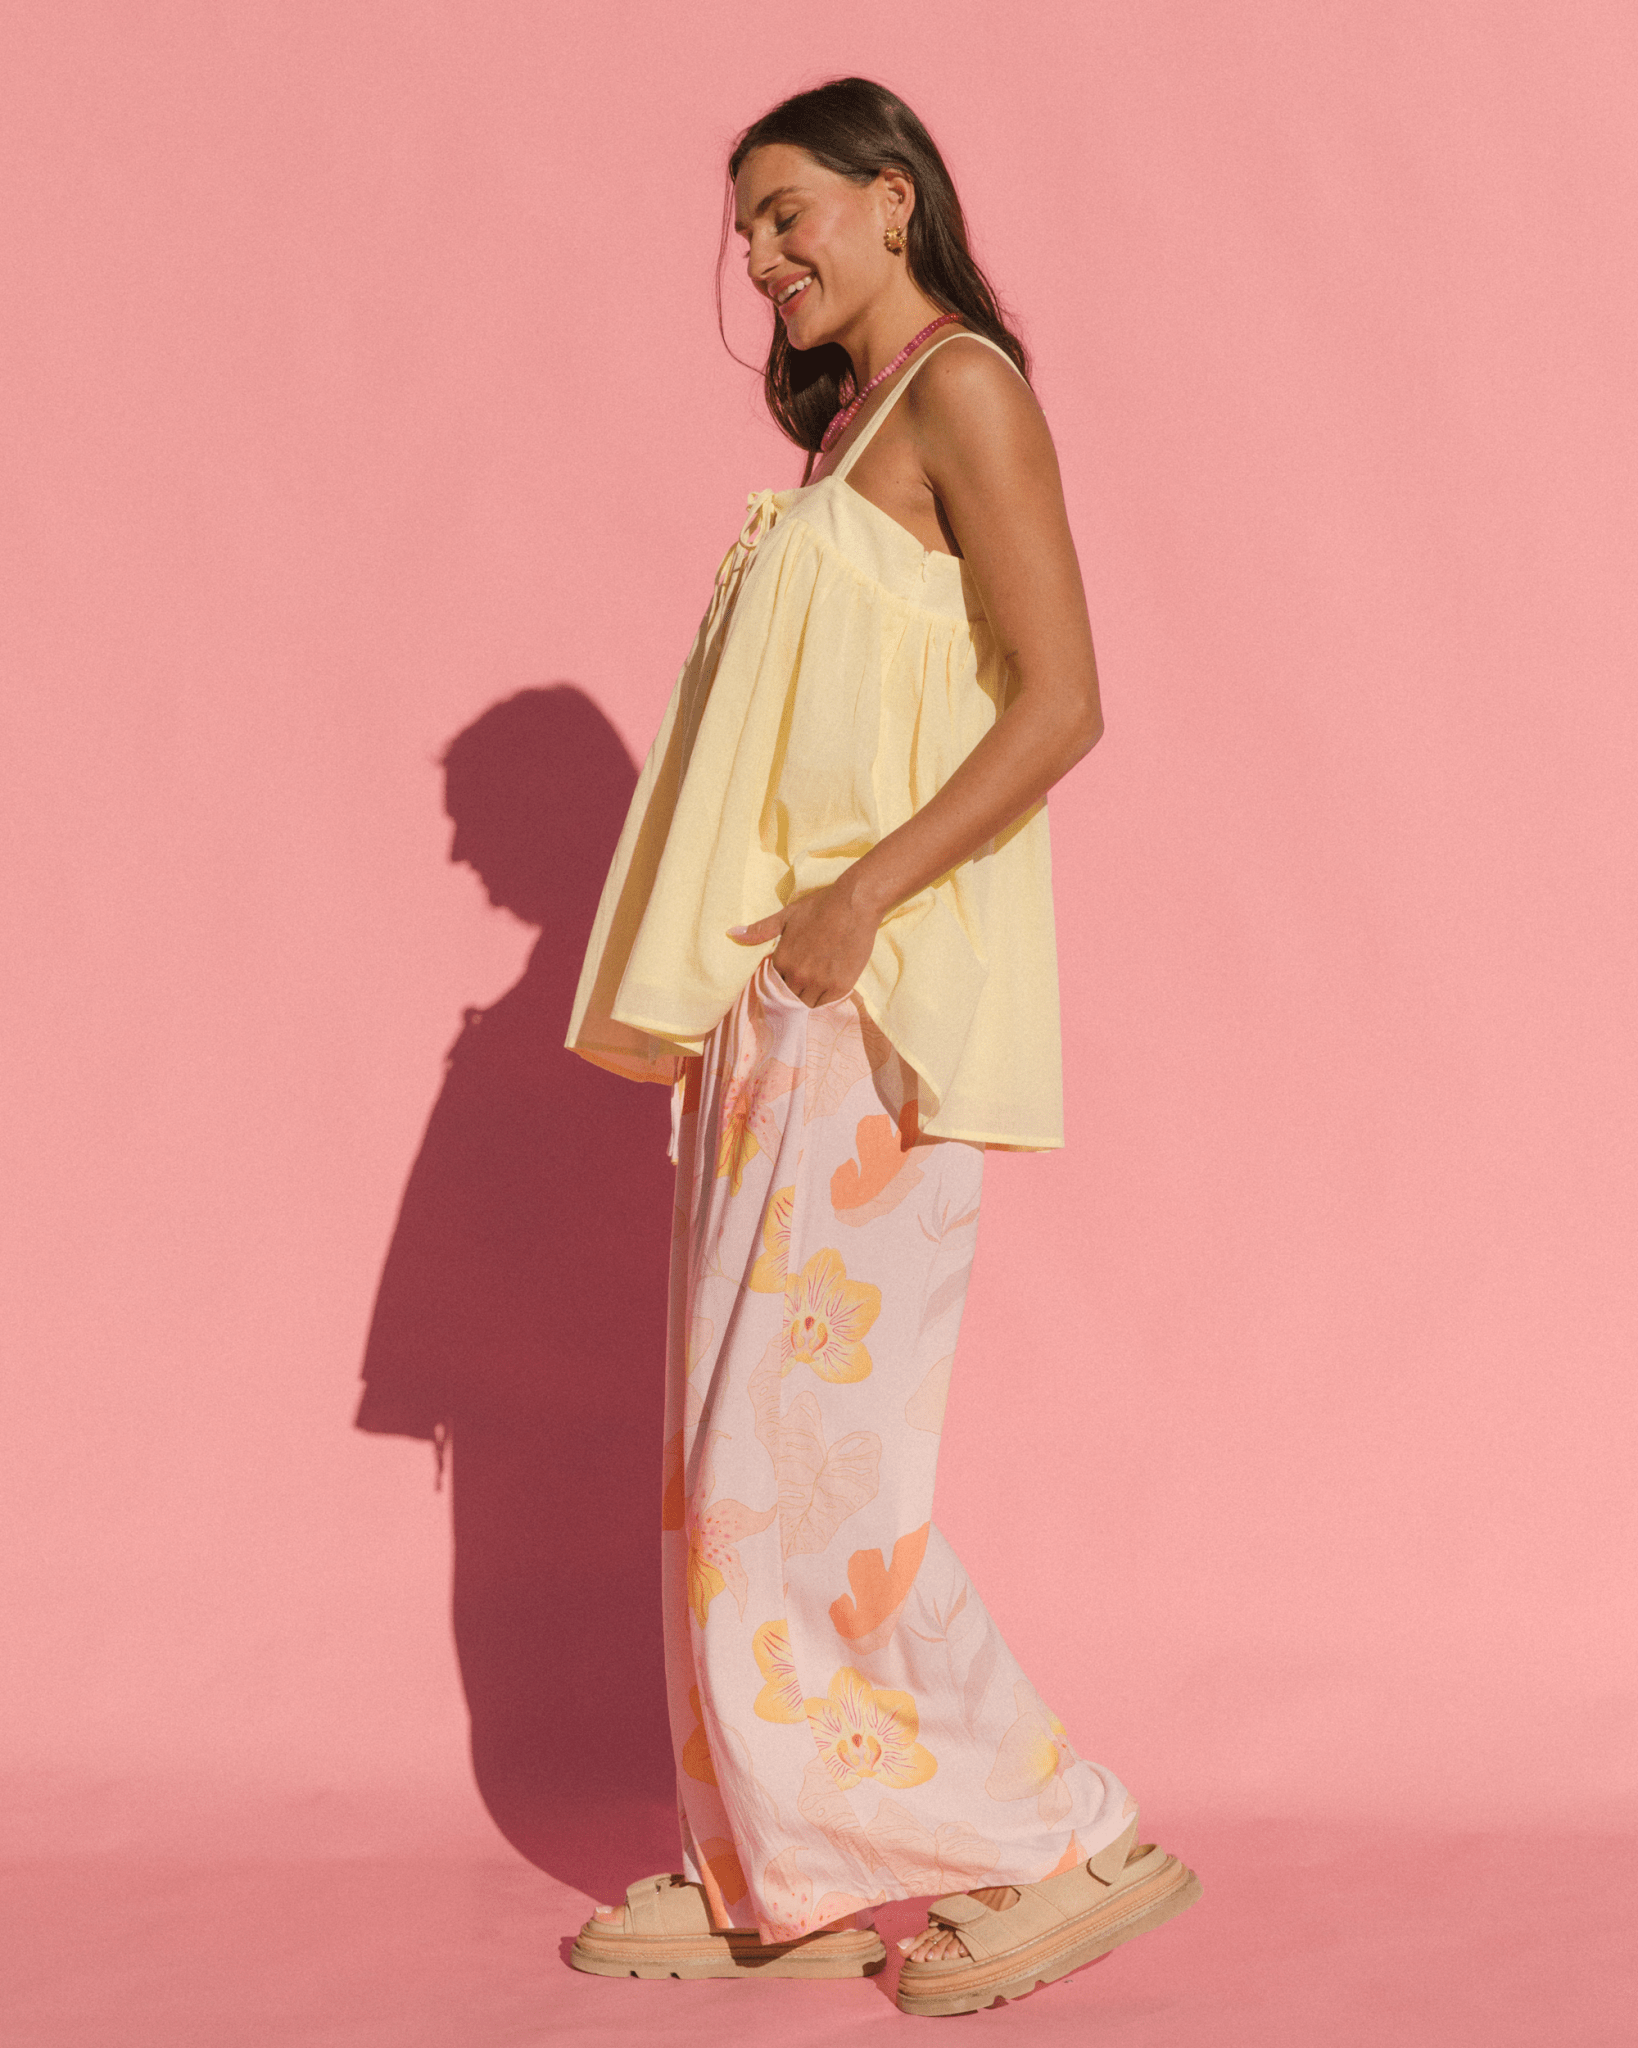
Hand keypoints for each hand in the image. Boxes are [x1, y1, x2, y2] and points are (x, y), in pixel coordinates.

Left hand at [730, 877, 880, 1007]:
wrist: (853, 904)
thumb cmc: (819, 907)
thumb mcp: (786, 916)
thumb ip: (760, 930)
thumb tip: (732, 933)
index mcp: (783, 960)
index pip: (773, 985)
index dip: (778, 983)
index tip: (786, 980)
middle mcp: (798, 976)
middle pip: (789, 998)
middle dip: (792, 994)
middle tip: (800, 987)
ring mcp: (820, 983)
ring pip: (806, 1004)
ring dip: (807, 999)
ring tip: (813, 989)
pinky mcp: (840, 986)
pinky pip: (826, 1004)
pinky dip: (824, 999)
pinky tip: (826, 989)